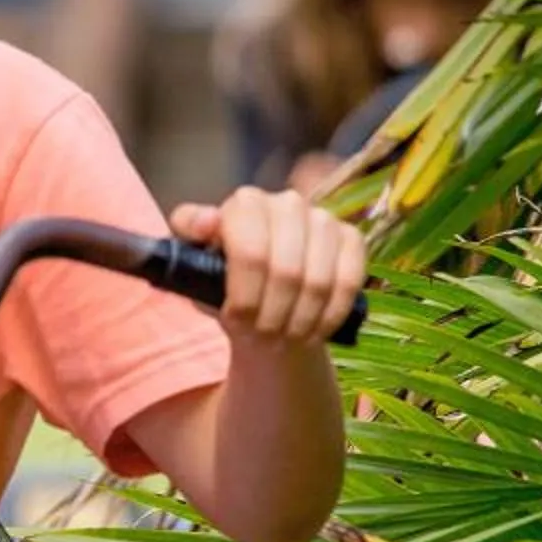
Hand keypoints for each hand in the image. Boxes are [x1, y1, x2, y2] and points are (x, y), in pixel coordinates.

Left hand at [169, 187, 367, 348]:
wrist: (265, 295)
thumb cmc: (223, 281)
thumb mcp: (195, 265)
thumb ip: (189, 239)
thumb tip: (207, 221)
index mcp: (245, 204)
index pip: (251, 252)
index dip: (244, 295)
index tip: (236, 320)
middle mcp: (287, 202)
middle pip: (286, 271)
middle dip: (271, 315)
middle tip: (260, 337)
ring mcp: (322, 219)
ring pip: (318, 282)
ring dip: (299, 321)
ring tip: (282, 338)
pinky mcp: (351, 238)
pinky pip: (349, 282)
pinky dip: (329, 315)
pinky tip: (312, 332)